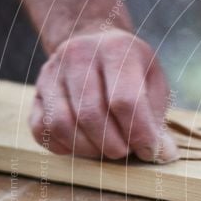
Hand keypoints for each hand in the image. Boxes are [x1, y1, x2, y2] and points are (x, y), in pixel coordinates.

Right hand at [30, 29, 178, 162]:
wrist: (96, 45)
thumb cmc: (133, 71)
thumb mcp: (154, 84)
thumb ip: (158, 120)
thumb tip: (164, 155)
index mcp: (117, 49)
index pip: (125, 101)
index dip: (140, 134)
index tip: (151, 151)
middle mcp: (78, 55)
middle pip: (91, 115)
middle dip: (115, 145)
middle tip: (127, 151)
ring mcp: (51, 73)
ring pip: (62, 124)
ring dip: (89, 149)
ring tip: (108, 149)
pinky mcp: (36, 93)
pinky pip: (41, 129)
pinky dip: (64, 147)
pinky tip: (85, 146)